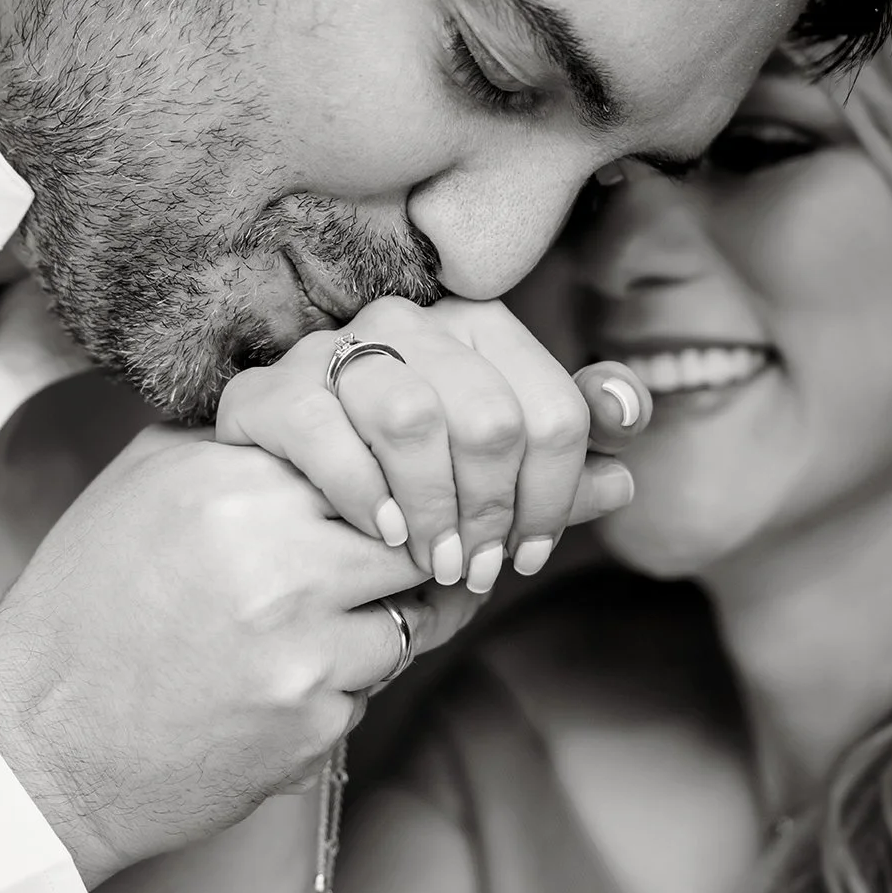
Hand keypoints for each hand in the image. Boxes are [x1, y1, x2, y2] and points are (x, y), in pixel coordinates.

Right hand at [0, 430, 479, 886]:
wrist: (36, 742)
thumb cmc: (84, 607)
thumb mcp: (142, 485)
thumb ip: (237, 444)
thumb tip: (329, 420)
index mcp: (236, 486)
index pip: (374, 461)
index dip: (383, 488)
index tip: (375, 509)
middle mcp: (278, 560)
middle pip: (412, 540)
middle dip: (404, 557)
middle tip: (370, 574)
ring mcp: (302, 649)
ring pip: (408, 622)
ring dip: (374, 629)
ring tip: (303, 637)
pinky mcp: (311, 724)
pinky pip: (368, 693)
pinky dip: (336, 693)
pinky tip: (270, 692)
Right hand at [216, 296, 648, 594]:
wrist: (272, 495)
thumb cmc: (397, 481)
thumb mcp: (485, 473)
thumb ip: (551, 466)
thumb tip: (624, 478)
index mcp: (477, 326)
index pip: (555, 412)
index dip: (557, 496)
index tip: (532, 553)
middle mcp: (407, 323)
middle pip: (491, 419)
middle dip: (493, 511)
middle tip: (478, 569)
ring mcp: (331, 351)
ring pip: (414, 416)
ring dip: (435, 507)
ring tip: (433, 560)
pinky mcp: (267, 393)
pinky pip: (327, 432)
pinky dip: (364, 492)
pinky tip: (383, 533)